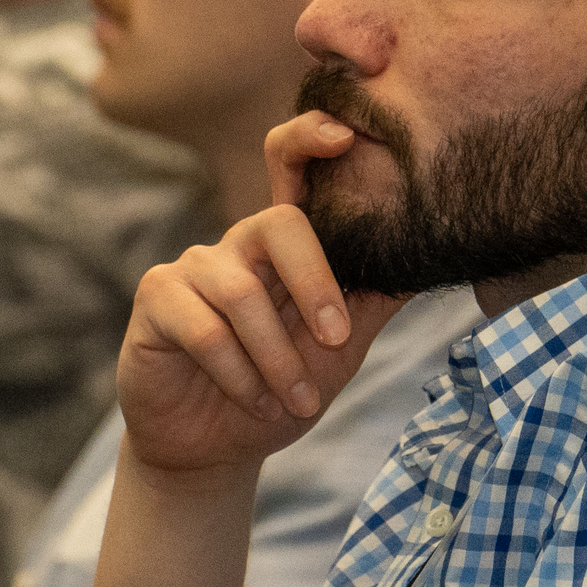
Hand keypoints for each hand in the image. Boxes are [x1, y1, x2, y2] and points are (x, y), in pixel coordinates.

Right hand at [114, 113, 409, 477]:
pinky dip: (239, 374)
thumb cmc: (280, 391)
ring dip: (278, 358)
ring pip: (243, 294)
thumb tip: (430, 259)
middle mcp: (240, 244)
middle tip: (336, 339)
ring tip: (296, 399)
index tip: (345, 136)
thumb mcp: (339, 351)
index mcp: (286, 246)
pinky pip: (204, 329)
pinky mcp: (157, 298)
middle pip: (278, 223)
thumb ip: (373, 302)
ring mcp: (193, 266)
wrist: (216, 451)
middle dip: (314, 284)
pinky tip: (255, 401)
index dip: (310, 137)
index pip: (292, 169)